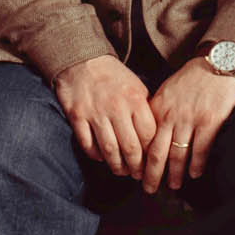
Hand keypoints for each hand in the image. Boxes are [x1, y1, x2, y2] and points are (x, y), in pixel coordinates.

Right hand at [54, 55, 156, 177]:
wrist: (83, 59)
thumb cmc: (114, 77)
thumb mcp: (137, 87)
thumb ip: (146, 111)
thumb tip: (157, 139)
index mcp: (136, 100)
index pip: (149, 135)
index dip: (152, 154)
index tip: (152, 164)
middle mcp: (117, 108)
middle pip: (130, 148)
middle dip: (136, 167)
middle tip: (137, 175)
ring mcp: (95, 113)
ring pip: (109, 150)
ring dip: (117, 166)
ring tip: (121, 171)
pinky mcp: (77, 116)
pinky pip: (87, 144)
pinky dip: (96, 156)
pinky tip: (102, 158)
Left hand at [141, 58, 234, 192]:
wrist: (216, 62)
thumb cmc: (192, 78)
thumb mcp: (166, 91)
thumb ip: (158, 112)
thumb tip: (150, 134)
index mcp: (158, 109)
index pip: (145, 140)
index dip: (141, 160)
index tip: (138, 174)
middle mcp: (171, 116)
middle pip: (157, 152)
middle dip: (152, 174)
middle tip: (149, 189)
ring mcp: (190, 120)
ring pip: (178, 154)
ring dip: (175, 173)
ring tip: (173, 185)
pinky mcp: (210, 121)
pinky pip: (201, 149)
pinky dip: (196, 164)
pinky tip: (195, 174)